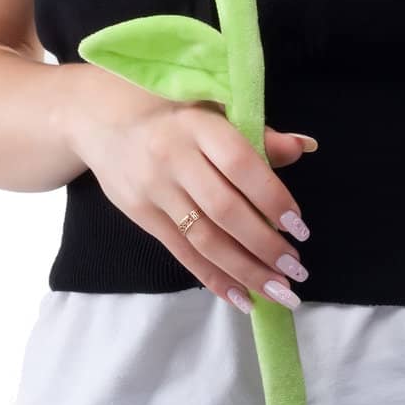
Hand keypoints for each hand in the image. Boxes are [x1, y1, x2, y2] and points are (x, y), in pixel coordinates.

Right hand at [63, 62, 315, 313]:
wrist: (98, 118)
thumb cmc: (170, 109)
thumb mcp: (211, 107)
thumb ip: (257, 132)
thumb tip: (306, 147)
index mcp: (198, 124)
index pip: (240, 164)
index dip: (272, 196)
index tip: (299, 225)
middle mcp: (174, 158)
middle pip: (224, 210)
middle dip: (264, 244)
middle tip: (297, 268)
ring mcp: (154, 190)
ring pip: (205, 239)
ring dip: (245, 270)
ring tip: (280, 291)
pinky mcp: (140, 216)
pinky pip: (182, 254)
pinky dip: (214, 278)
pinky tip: (242, 297)